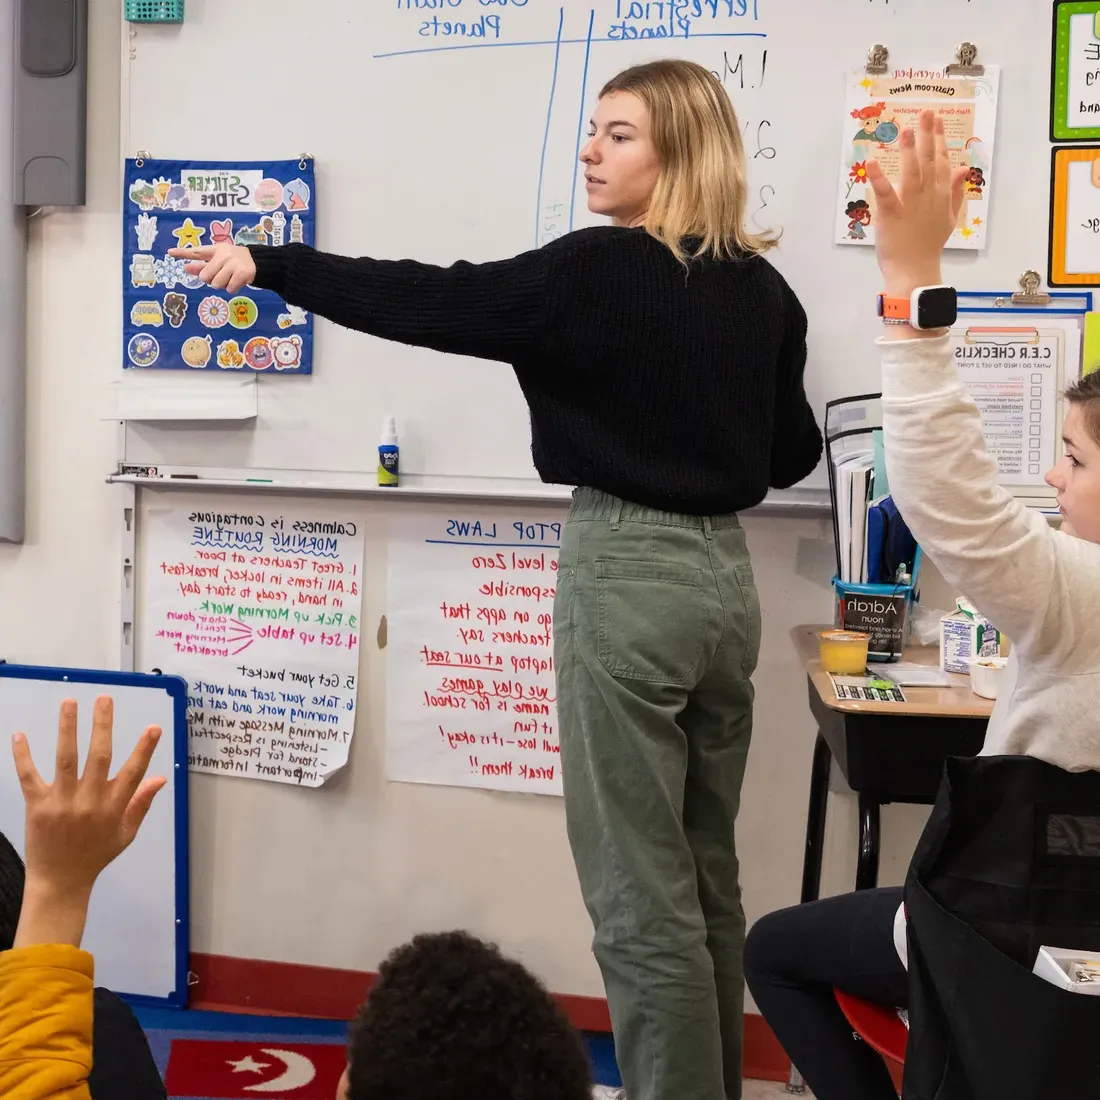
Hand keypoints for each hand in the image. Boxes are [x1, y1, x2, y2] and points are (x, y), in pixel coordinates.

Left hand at [13, 697, 164, 947]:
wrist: (60, 882)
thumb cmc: (96, 855)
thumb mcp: (126, 833)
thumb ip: (141, 803)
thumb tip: (160, 778)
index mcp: (114, 807)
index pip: (134, 772)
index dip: (144, 749)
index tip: (153, 727)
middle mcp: (90, 801)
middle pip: (98, 757)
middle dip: (102, 726)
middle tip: (104, 699)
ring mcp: (62, 802)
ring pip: (66, 759)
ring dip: (67, 729)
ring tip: (69, 702)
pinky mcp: (38, 806)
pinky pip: (29, 777)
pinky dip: (23, 756)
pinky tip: (19, 735)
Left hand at [168, 242, 256, 292]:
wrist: (257, 262)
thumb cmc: (233, 262)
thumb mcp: (218, 261)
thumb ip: (202, 266)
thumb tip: (186, 268)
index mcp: (214, 250)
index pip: (196, 252)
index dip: (182, 253)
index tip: (170, 252)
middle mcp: (223, 254)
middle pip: (205, 276)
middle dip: (211, 280)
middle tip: (221, 275)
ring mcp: (233, 263)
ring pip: (217, 284)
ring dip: (222, 285)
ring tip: (230, 278)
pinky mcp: (242, 273)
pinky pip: (229, 288)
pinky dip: (232, 288)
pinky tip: (237, 281)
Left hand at [866, 110, 968, 296]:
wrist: (915, 269)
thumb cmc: (928, 245)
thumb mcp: (949, 217)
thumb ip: (955, 192)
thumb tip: (962, 169)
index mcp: (941, 195)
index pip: (941, 161)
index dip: (939, 139)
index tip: (937, 119)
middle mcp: (929, 195)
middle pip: (929, 160)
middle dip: (928, 135)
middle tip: (926, 111)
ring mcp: (911, 204)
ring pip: (912, 172)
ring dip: (909, 150)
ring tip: (906, 130)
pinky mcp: (891, 213)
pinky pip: (885, 192)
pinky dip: (878, 177)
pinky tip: (871, 162)